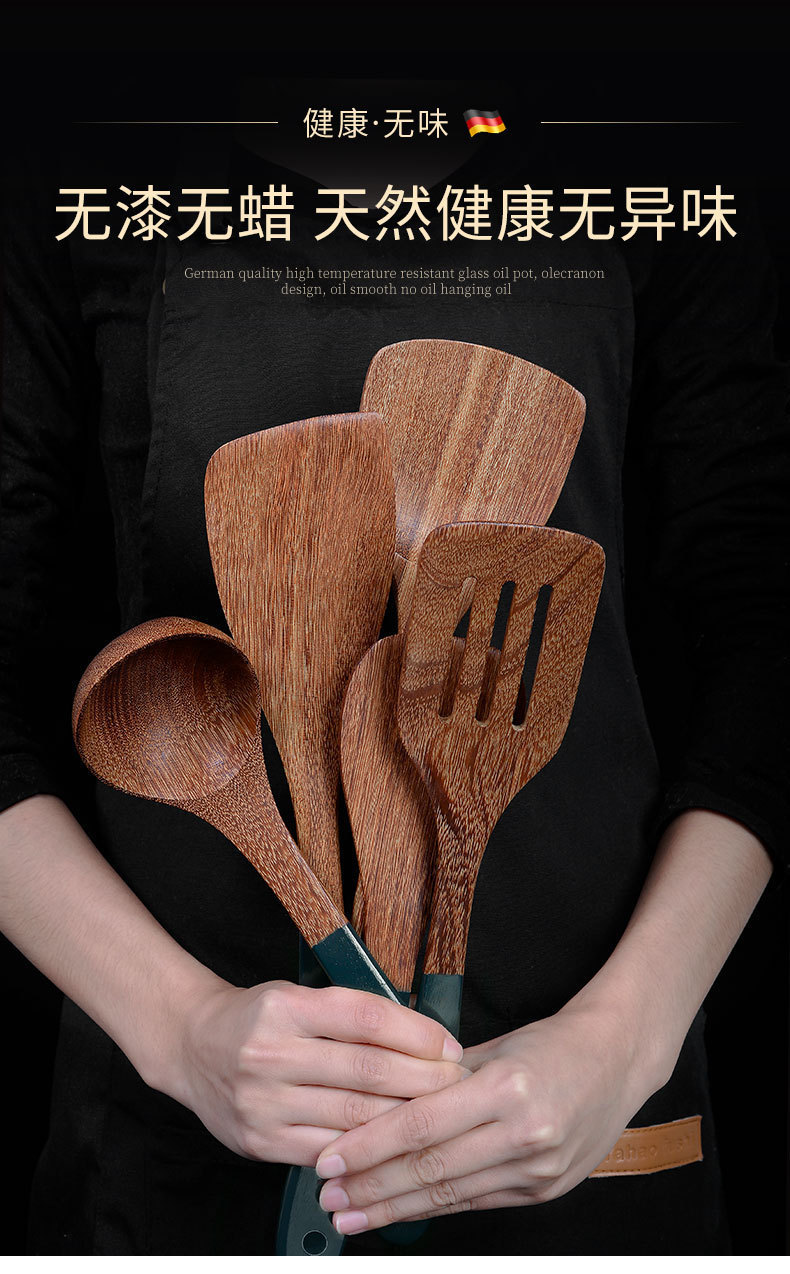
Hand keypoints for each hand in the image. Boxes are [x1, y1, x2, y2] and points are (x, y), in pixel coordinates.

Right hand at [172, 979, 464, 1166]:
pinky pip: (329, 1152)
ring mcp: (263, 1103)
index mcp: (285, 1007)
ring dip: (404, 1118)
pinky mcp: (260, 1142)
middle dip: (423, 1080)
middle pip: (367, 1071)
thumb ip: (351, 1013)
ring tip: (437, 1114)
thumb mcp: (298, 995)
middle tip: (457, 1083)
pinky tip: (394, 1143)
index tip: (449, 1046)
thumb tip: (424, 1036)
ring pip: (353, 1118)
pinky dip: (367, 1150)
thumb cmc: (258, 1018)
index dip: (417, 1034)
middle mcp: (270, 1054)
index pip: (366, 1019)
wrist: (193, 1047)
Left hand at [314, 998, 653, 1233]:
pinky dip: (432, 1208)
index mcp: (507, 1087)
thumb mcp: (495, 1047)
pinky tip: (398, 1211)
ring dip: (393, 1208)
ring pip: (449, 1194)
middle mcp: (525, 1133)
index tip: (330, 1158)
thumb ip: (442, 1077)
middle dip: (371, 1187)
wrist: (619, 1060)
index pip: (422, 1125)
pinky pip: (475, 1202)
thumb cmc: (553, 1044)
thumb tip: (381, 1099)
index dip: (370, 1146)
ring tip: (350, 1214)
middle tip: (328, 1196)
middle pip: (431, 1168)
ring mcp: (538, 1168)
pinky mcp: (543, 1190)